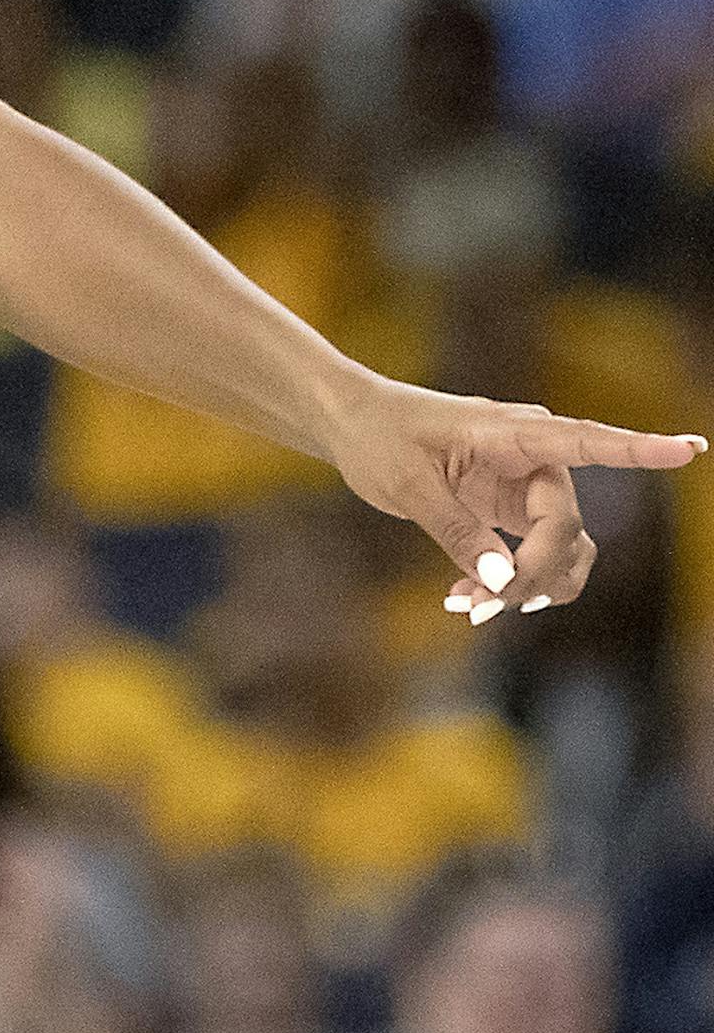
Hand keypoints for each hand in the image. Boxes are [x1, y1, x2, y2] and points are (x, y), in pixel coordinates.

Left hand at [327, 372, 705, 620]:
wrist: (351, 424)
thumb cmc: (377, 435)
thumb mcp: (406, 482)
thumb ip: (454, 529)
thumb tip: (500, 579)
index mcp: (511, 434)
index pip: (586, 441)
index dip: (638, 448)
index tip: (688, 450)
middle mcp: (531, 460)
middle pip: (563, 528)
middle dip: (531, 575)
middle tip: (477, 607)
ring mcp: (525, 488)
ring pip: (562, 550)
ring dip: (529, 587)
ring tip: (467, 607)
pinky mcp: (510, 511)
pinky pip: (534, 557)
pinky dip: (511, 584)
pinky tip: (465, 598)